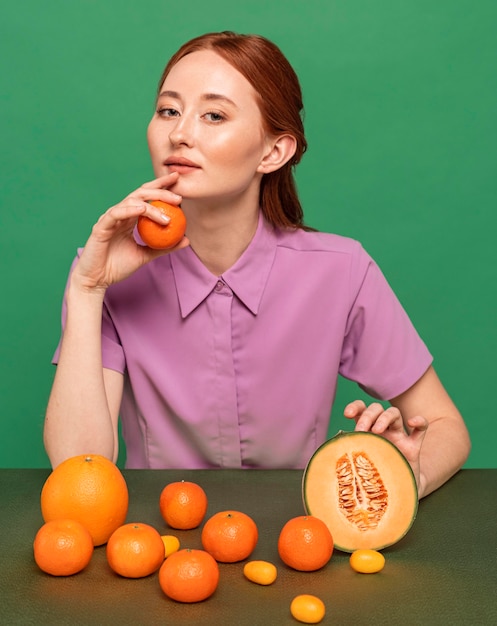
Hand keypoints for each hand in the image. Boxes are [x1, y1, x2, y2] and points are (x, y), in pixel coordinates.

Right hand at [72, 173, 188, 292]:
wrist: (98, 280)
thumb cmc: (118, 267)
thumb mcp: (147, 255)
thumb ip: (165, 247)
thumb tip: (187, 239)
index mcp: (129, 218)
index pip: (147, 197)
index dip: (161, 186)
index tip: (177, 181)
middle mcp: (120, 214)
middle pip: (141, 194)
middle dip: (160, 190)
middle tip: (178, 195)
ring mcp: (110, 218)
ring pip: (131, 202)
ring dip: (151, 205)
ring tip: (167, 215)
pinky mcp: (101, 226)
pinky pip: (116, 213)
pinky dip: (131, 210)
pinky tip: (144, 210)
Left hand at [344, 400, 428, 492]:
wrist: (396, 493)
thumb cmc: (372, 479)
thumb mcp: (357, 467)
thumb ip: (346, 459)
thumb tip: (328, 455)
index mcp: (367, 431)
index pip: (361, 409)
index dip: (355, 407)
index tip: (347, 415)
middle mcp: (383, 430)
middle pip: (376, 409)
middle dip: (367, 416)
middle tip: (362, 430)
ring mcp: (399, 436)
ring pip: (394, 413)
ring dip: (385, 417)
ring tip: (378, 430)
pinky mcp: (414, 447)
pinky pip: (421, 428)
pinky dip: (419, 421)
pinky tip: (412, 422)